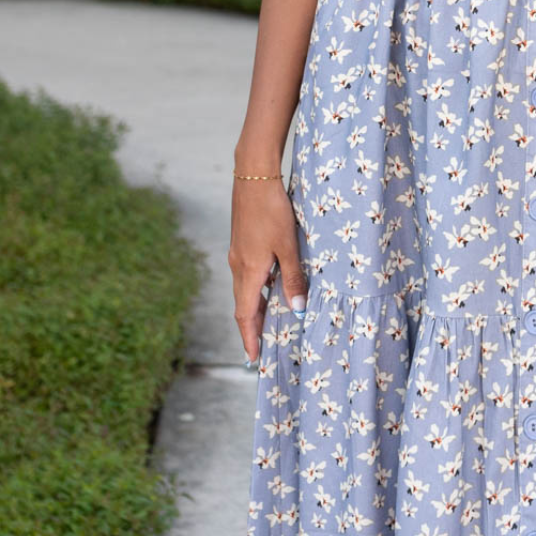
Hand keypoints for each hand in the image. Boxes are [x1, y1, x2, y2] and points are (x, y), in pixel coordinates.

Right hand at [228, 176, 308, 363]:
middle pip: (243, 305)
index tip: (254, 358)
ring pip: (245, 290)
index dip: (250, 338)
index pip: (246, 315)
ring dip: (255, 309)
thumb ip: (293, 277)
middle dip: (253, 328)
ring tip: (269, 324)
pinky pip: (247, 276)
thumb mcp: (288, 245)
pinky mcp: (242, 243)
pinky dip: (256, 290)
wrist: (253, 176)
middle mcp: (238, 266)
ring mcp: (238, 254)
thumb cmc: (272, 210)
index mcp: (248, 271)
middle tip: (263, 348)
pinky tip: (270, 288)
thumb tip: (297, 308)